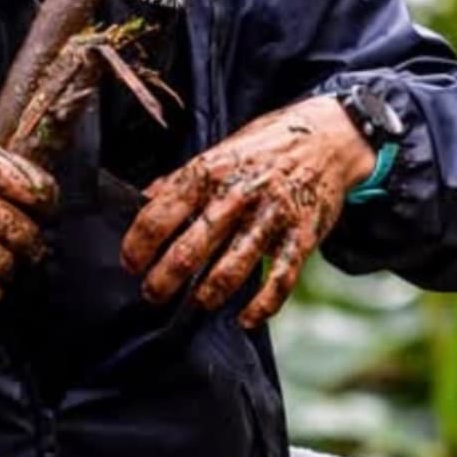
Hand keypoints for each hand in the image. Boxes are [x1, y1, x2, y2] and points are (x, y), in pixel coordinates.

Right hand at [0, 141, 57, 305]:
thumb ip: (5, 173)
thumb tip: (50, 202)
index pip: (37, 189)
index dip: (46, 209)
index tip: (42, 217)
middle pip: (22, 230)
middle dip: (30, 248)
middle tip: (27, 253)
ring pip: (1, 260)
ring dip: (6, 271)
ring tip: (2, 269)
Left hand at [119, 95, 376, 329]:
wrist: (327, 136)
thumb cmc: (263, 147)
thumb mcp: (218, 152)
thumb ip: (181, 180)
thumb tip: (143, 200)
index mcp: (209, 172)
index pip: (159, 214)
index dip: (138, 245)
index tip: (129, 264)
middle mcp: (237, 194)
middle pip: (190, 248)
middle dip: (164, 279)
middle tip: (152, 294)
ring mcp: (272, 217)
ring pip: (232, 267)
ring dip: (207, 294)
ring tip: (195, 304)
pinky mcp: (302, 236)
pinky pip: (280, 279)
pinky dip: (262, 306)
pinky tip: (246, 320)